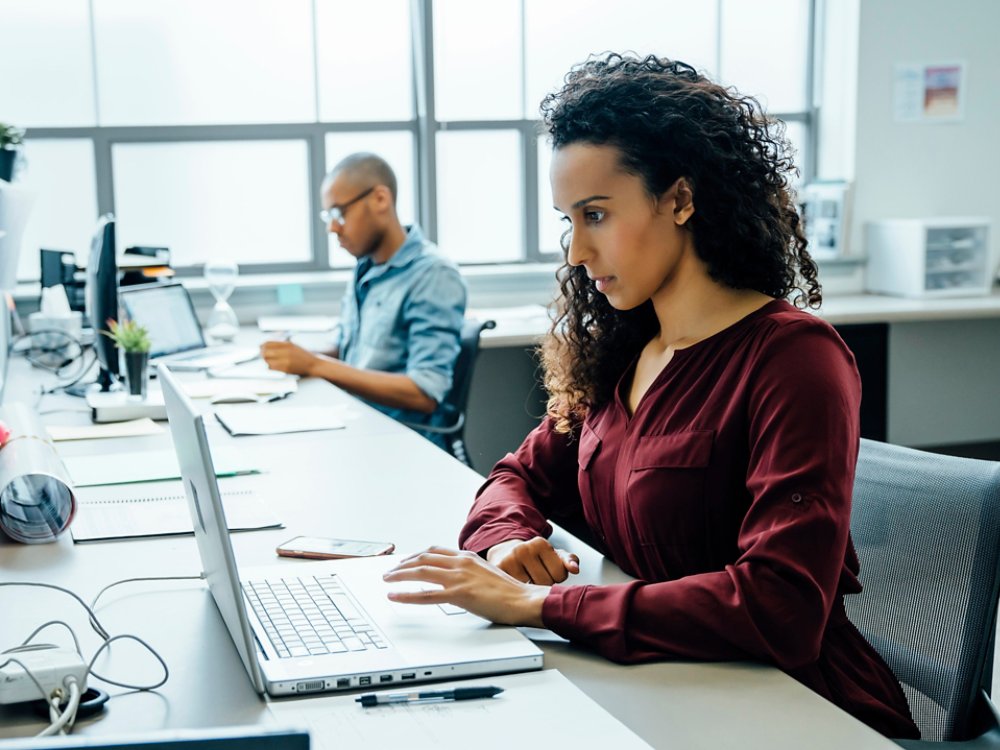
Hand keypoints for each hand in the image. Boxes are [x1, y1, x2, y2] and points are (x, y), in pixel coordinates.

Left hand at [260, 340, 316, 375]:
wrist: (314, 365)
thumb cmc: (303, 355)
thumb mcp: (293, 345)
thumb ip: (280, 345)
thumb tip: (264, 345)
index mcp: (287, 344)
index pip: (268, 343)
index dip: (262, 346)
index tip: (261, 348)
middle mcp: (286, 352)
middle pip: (266, 352)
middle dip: (262, 353)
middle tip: (262, 355)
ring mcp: (286, 361)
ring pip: (268, 361)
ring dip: (266, 361)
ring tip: (268, 360)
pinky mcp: (286, 369)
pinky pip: (272, 368)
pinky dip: (270, 366)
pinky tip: (272, 365)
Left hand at [383, 546, 548, 626]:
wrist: (524, 599)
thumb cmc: (509, 591)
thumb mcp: (486, 573)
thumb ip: (469, 571)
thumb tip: (457, 578)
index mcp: (467, 556)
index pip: (434, 550)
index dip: (416, 555)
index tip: (405, 561)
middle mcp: (461, 563)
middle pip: (423, 558)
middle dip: (403, 563)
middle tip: (390, 571)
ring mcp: (459, 578)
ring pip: (421, 571)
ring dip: (400, 575)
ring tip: (387, 580)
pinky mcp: (459, 595)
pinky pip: (426, 594)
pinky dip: (407, 594)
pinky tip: (396, 596)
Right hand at [486, 537, 579, 584]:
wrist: (505, 552)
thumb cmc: (534, 557)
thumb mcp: (553, 555)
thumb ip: (568, 560)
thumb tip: (575, 569)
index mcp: (540, 543)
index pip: (560, 574)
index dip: (556, 577)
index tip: (548, 571)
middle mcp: (524, 549)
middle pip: (545, 583)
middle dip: (544, 584)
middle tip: (536, 577)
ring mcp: (509, 559)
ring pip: (530, 589)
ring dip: (530, 590)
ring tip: (526, 580)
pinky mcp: (498, 570)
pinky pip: (515, 590)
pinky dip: (517, 592)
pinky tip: (516, 584)